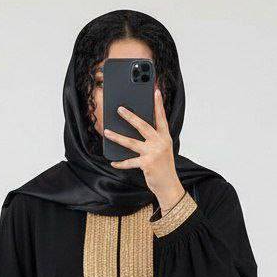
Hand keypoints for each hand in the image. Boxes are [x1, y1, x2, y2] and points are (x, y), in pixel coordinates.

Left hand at [104, 88, 184, 213]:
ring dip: (117, 137)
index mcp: (165, 137)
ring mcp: (153, 153)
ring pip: (131, 142)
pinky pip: (130, 162)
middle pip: (143, 126)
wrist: (169, 186)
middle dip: (130, 116)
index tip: (155, 91)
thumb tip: (137, 129)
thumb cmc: (164, 167)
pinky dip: (121, 163)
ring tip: (107, 132)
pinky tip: (113, 162)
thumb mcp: (163, 150)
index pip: (161, 118)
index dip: (158, 104)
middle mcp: (160, 143)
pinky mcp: (147, 164)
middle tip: (119, 108)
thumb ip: (154, 139)